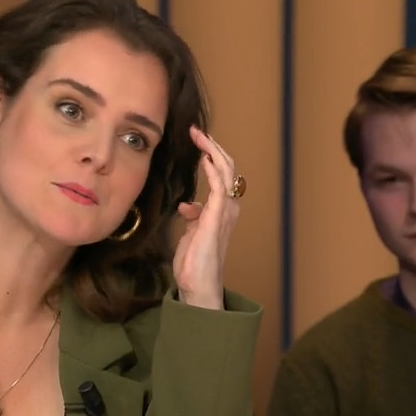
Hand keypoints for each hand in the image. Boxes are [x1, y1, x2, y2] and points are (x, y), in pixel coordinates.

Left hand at [171, 125, 241, 309]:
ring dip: (212, 151)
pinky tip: (205, 157)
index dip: (211, 154)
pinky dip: (214, 170)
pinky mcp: (216, 218)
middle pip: (227, 167)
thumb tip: (187, 205)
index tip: (196, 139)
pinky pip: (220, 188)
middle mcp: (228, 207)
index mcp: (222, 209)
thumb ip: (192, 216)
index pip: (221, 173)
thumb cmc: (194, 262)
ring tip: (199, 136)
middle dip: (212, 146)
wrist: (198, 285)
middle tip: (195, 131)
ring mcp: (224, 212)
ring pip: (226, 172)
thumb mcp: (191, 232)